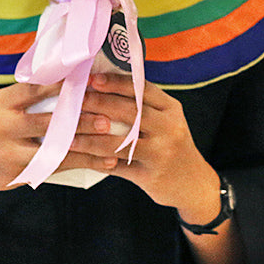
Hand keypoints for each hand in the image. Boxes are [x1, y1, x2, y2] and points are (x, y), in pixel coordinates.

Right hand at [0, 80, 124, 204]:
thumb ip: (26, 97)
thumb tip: (69, 79)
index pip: (34, 88)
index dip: (62, 84)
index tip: (89, 81)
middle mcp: (1, 125)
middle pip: (48, 120)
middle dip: (81, 117)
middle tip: (109, 116)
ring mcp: (8, 151)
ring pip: (55, 147)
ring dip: (87, 144)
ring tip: (112, 141)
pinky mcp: (18, 173)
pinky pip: (56, 167)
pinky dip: (82, 163)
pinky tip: (102, 163)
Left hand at [70, 73, 220, 222]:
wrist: (194, 184)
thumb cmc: (172, 144)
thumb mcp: (167, 119)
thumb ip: (142, 104)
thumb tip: (101, 84)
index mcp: (171, 109)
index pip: (142, 89)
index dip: (116, 83)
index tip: (92, 79)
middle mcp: (169, 128)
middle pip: (130, 112)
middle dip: (99, 104)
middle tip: (76, 99)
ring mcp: (161, 153)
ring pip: (120, 143)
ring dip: (91, 138)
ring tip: (69, 133)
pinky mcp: (151, 176)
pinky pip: (118, 168)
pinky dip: (96, 162)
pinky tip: (80, 157)